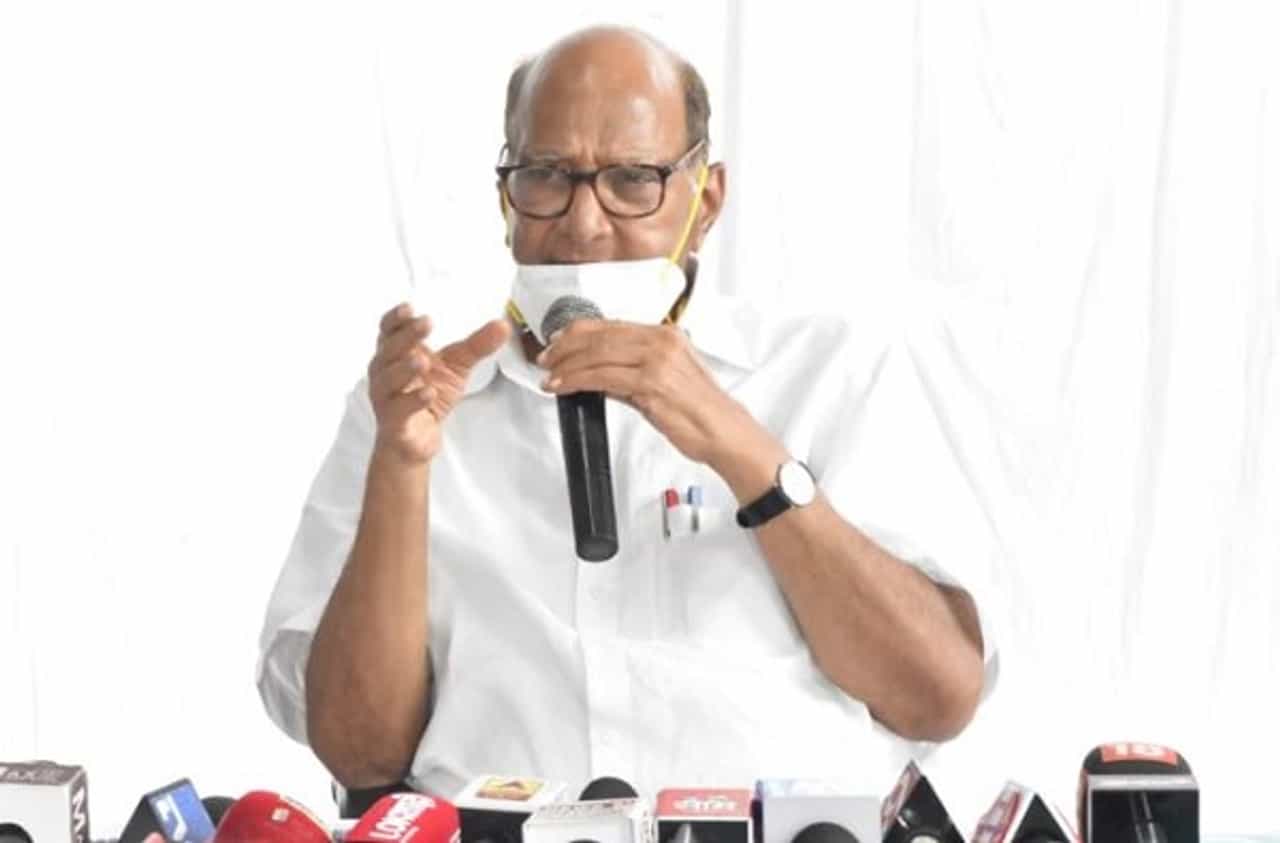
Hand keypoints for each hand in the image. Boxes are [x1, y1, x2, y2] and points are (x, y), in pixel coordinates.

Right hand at [368, 302, 510, 466]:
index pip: (389, 330)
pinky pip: (399, 409)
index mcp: (396, 353)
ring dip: (404, 368)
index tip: (410, 307)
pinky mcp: (394, 422)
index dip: (396, 318)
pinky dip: (413, 400)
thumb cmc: (428, 396)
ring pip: (388, 379)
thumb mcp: (457, 367)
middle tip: (425, 323)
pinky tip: (428, 393)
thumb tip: (503, 326)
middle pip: (388, 350)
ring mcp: (386, 397)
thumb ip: (477, 346)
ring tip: (422, 360)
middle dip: (405, 336)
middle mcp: (385, 372)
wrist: (416, 441)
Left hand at [536, 320, 759, 464]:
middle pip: (600, 335)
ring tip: (550, 377)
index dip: (578, 332)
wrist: (725, 432)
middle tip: (545, 358)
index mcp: (665, 335)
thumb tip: (598, 374)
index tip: (558, 342)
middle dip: (565, 347)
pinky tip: (564, 387)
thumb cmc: (699, 412)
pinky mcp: (651, 383)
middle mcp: (661, 341)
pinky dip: (577, 381)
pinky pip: (603, 377)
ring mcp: (657, 360)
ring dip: (567, 366)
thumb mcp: (665, 382)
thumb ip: (631, 373)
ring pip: (598, 354)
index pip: (611, 325)